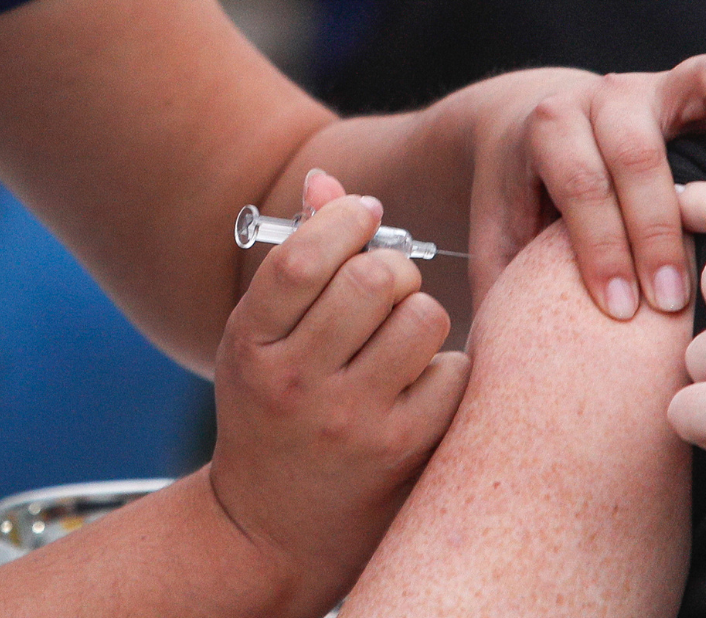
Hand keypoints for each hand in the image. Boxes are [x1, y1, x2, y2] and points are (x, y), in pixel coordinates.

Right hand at [209, 172, 470, 614]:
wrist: (276, 525)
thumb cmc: (275, 409)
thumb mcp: (262, 338)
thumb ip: (297, 259)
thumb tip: (330, 180)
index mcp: (251, 343)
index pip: (305, 257)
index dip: (346, 219)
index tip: (366, 215)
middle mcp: (297, 382)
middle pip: (377, 278)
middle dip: (395, 268)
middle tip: (390, 285)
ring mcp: (352, 419)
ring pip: (425, 318)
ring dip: (423, 315)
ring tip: (403, 339)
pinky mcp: (405, 447)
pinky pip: (454, 369)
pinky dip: (446, 366)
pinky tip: (420, 384)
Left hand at [469, 50, 705, 318]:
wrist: (532, 127)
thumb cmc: (524, 195)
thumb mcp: (501, 236)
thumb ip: (501, 283)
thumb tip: (504, 358)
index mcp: (551, 126)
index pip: (579, 183)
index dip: (600, 249)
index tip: (620, 312)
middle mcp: (608, 95)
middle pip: (638, 149)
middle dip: (658, 229)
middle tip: (674, 301)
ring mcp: (663, 83)